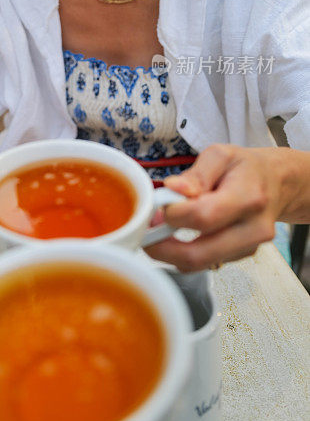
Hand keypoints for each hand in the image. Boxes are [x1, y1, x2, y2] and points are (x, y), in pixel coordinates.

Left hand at [145, 144, 288, 270]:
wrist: (276, 183)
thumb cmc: (245, 168)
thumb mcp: (220, 155)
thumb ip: (196, 174)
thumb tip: (173, 189)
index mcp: (248, 197)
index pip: (203, 217)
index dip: (172, 214)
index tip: (156, 206)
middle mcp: (253, 229)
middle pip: (199, 254)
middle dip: (162, 247)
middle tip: (145, 231)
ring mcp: (249, 248)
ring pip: (199, 264)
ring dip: (170, 252)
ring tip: (159, 228)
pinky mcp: (241, 257)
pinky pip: (205, 264)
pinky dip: (184, 253)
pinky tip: (179, 234)